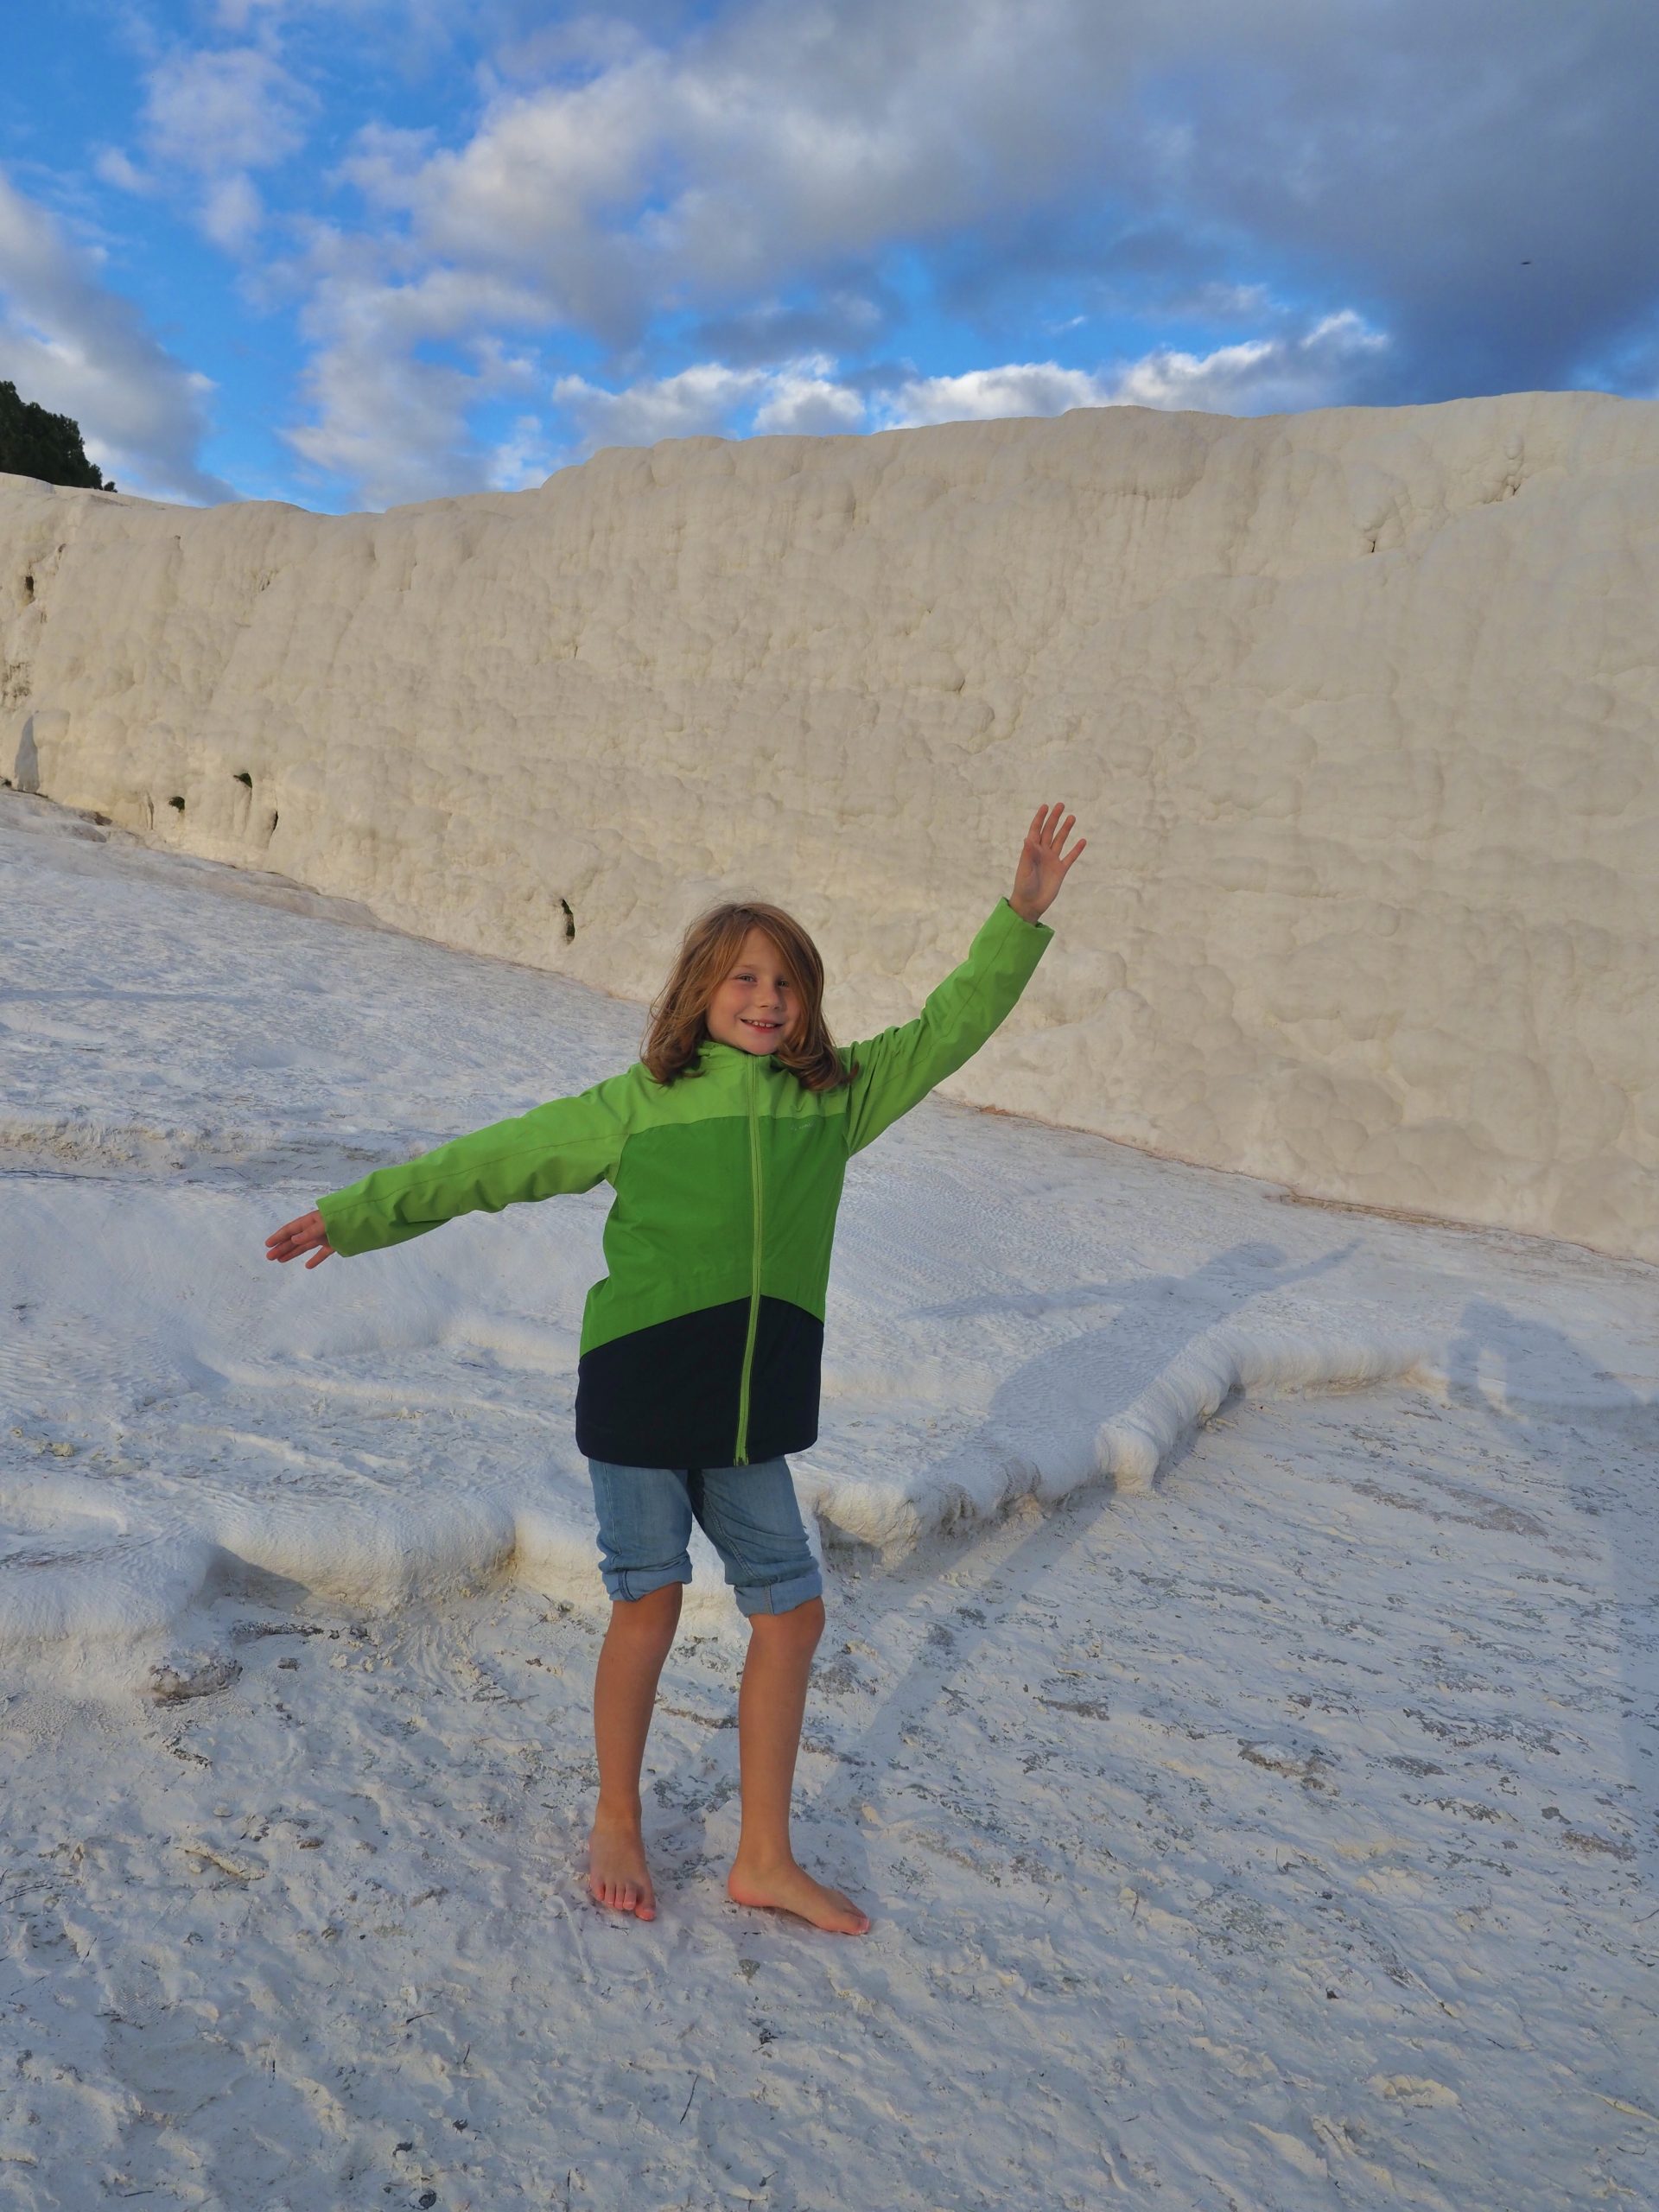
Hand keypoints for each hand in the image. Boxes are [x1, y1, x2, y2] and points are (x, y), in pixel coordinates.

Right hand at [265, 1208, 335, 1268]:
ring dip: (292, 1253)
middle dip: (282, 1247)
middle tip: (269, 1257)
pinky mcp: (334, 1244)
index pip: (290, 1229)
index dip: (278, 1236)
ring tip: (280, 1261)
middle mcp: (315, 1228)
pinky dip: (315, 1259)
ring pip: (304, 1246)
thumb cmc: (341, 1217)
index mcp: (310, 1220)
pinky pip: (322, 1253)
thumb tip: (294, 1239)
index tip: (267, 1245)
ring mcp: (324, 1236)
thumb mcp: (324, 1223)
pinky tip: (308, 1266)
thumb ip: (310, 1232)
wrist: (362, 1219)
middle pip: (294, 1239)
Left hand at [1010, 801, 1085, 923]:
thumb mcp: (1025, 870)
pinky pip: (1070, 857)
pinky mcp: (1061, 870)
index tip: (1045, 806)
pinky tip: (1082, 840)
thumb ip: (1028, 855)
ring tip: (1072, 817)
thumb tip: (1028, 838)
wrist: (1030, 904)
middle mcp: (1042, 853)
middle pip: (1049, 832)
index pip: (1036, 830)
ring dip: (1065, 829)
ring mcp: (1052, 861)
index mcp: (1031, 851)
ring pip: (1060, 841)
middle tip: (1061, 805)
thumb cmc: (1023, 887)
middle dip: (1054, 818)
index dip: (1040, 818)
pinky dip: (1076, 850)